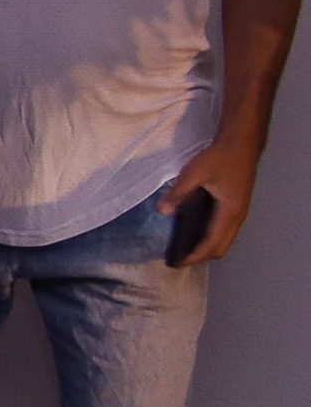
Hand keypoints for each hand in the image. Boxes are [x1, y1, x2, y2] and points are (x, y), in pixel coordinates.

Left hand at [158, 134, 261, 265]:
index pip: (212, 243)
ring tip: (185, 249)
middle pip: (222, 247)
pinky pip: (227, 231)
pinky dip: (213, 238)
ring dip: (208, 248)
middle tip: (179, 258)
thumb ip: (178, 192)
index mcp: (229, 211)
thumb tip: (162, 211)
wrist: (242, 143)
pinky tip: (195, 233)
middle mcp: (238, 216)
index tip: (178, 263)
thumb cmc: (219, 157)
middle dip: (202, 256)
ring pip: (226, 240)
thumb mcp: (194, 172)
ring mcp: (241, 212)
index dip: (195, 256)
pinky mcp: (239, 207)